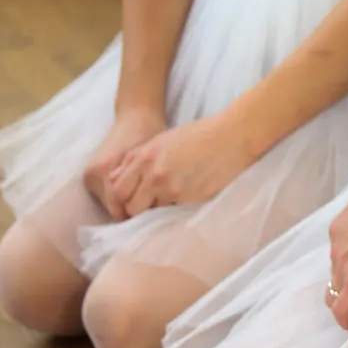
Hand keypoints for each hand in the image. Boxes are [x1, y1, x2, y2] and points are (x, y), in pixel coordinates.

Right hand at [83, 104, 167, 217]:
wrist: (135, 115)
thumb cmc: (148, 134)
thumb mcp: (150, 161)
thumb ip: (146, 185)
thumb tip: (150, 211)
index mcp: (105, 170)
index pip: (119, 208)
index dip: (137, 215)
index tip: (153, 218)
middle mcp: (93, 174)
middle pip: (112, 208)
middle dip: (130, 212)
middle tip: (151, 214)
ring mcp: (89, 174)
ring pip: (108, 204)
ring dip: (124, 205)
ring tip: (143, 202)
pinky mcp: (89, 175)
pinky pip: (105, 196)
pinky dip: (118, 197)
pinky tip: (133, 194)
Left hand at [108, 109, 257, 216]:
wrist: (232, 137)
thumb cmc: (197, 135)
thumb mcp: (161, 139)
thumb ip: (135, 158)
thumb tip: (116, 178)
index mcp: (145, 157)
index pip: (119, 190)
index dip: (122, 197)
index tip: (130, 198)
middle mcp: (155, 175)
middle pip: (132, 207)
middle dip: (137, 208)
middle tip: (147, 204)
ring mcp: (173, 189)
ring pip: (153, 212)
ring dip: (158, 208)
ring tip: (169, 197)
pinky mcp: (190, 199)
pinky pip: (173, 211)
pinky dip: (175, 207)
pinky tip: (185, 195)